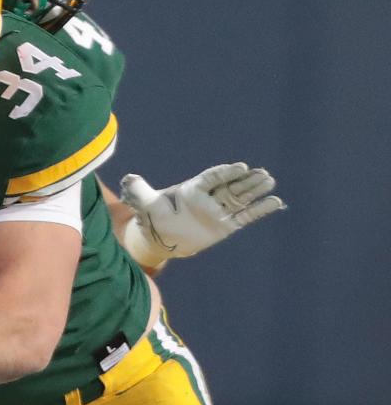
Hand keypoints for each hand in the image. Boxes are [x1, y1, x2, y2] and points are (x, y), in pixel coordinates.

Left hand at [120, 163, 283, 264]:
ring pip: (241, 199)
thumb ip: (141, 191)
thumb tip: (129, 178)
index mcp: (193, 189)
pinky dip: (260, 210)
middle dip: (246, 180)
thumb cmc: (155, 219)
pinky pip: (245, 217)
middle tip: (263, 173)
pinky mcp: (225, 226)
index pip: (213, 178)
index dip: (226, 172)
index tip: (241, 167)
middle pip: (231, 186)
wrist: (162, 238)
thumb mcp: (147, 204)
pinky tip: (276, 202)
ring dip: (255, 191)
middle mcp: (209, 198)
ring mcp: (219, 211)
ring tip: (270, 181)